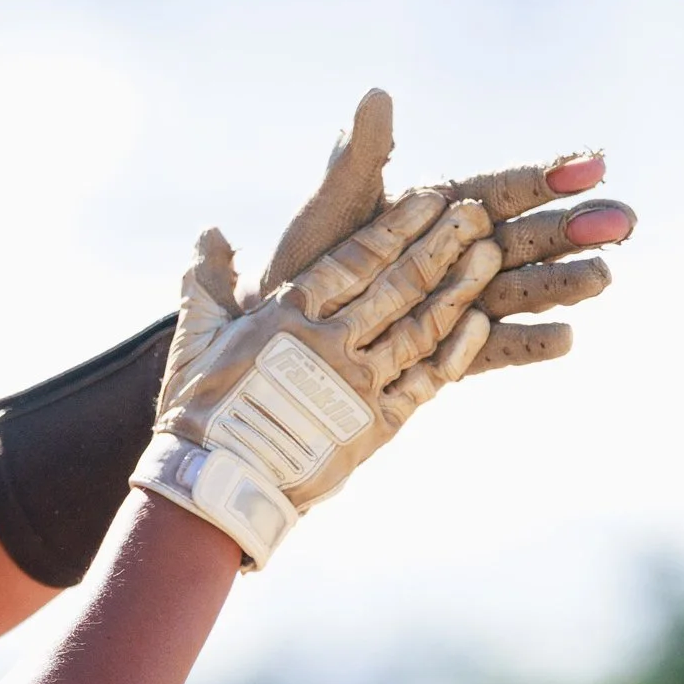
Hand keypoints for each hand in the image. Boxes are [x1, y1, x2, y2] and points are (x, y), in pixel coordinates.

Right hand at [133, 190, 497, 568]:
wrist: (216, 485)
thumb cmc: (198, 412)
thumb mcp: (194, 339)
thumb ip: (206, 281)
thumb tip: (210, 234)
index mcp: (289, 316)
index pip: (355, 259)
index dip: (396, 225)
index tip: (429, 197)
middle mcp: (331, 343)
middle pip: (399, 283)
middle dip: (441, 243)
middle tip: (475, 211)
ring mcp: (358, 385)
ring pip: (422, 326)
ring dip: (459, 286)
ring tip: (488, 252)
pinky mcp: (376, 426)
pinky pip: (426, 381)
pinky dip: (456, 350)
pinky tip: (479, 321)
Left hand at [260, 89, 634, 373]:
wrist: (284, 331)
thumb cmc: (308, 260)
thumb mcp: (333, 206)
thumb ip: (361, 158)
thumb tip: (376, 94)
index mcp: (441, 210)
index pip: (502, 189)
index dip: (545, 177)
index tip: (592, 164)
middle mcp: (460, 255)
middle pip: (528, 240)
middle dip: (574, 230)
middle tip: (623, 221)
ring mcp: (460, 303)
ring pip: (522, 291)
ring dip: (562, 284)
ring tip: (603, 277)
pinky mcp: (451, 352)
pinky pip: (493, 349)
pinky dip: (527, 345)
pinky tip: (565, 339)